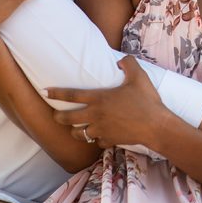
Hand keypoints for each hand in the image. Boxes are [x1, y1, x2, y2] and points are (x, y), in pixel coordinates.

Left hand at [48, 56, 171, 149]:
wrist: (156, 126)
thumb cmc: (147, 100)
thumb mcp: (139, 76)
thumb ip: (129, 63)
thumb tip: (121, 60)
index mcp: (99, 98)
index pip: (71, 95)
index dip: (56, 93)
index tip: (45, 92)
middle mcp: (96, 115)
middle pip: (67, 119)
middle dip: (58, 117)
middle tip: (56, 115)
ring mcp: (101, 130)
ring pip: (78, 134)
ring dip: (75, 131)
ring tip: (76, 128)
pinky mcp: (108, 141)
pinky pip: (96, 141)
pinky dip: (96, 139)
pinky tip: (99, 136)